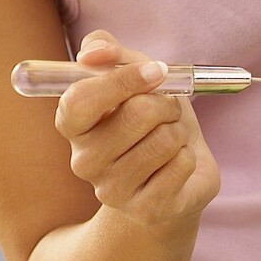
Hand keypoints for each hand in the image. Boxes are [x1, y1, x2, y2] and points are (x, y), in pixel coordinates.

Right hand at [54, 31, 219, 227]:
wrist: (180, 173)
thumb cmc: (150, 120)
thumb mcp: (132, 75)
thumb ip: (108, 51)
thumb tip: (93, 53)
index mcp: (72, 124)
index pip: (81, 98)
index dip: (123, 79)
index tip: (156, 71)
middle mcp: (83, 161)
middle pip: (137, 114)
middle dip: (166, 104)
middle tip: (168, 111)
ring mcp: (112, 190)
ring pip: (165, 140)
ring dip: (179, 132)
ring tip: (171, 139)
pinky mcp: (145, 209)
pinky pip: (182, 165)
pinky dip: (189, 158)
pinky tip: (177, 165)